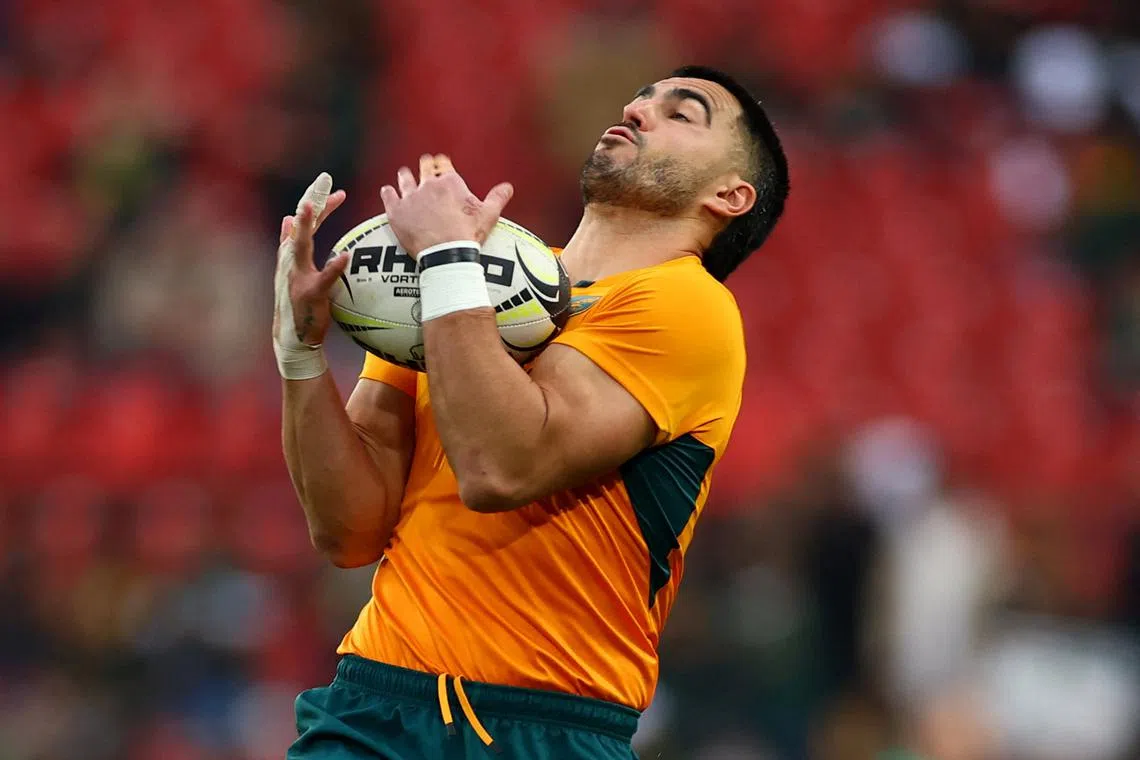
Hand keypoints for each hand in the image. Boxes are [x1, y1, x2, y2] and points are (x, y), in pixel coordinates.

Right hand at [273, 172, 348, 349]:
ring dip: (307, 224)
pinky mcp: (309, 293)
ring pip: (301, 245)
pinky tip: (344, 256)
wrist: (292, 335)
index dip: (315, 200)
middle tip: (324, 179)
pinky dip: (333, 267)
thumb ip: (292, 244)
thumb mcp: (294, 269)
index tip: (329, 183)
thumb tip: (287, 219)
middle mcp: (290, 260)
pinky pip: (323, 278)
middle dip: (310, 200)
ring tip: (315, 205)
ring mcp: (297, 276)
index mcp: (290, 253)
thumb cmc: (297, 302)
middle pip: (299, 224)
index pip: (303, 220)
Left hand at [380, 154, 512, 256]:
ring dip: (405, 176)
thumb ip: (497, 198)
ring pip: (405, 179)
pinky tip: (388, 191)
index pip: (444, 165)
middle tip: (424, 164)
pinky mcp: (396, 211)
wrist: (446, 254)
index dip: (442, 164)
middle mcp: (429, 185)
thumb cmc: (468, 235)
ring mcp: (411, 197)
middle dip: (425, 166)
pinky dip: (388, 192)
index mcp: (451, 183)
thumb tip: (508, 187)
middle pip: (425, 168)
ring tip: (404, 174)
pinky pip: (388, 196)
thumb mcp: (488, 215)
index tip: (441, 163)